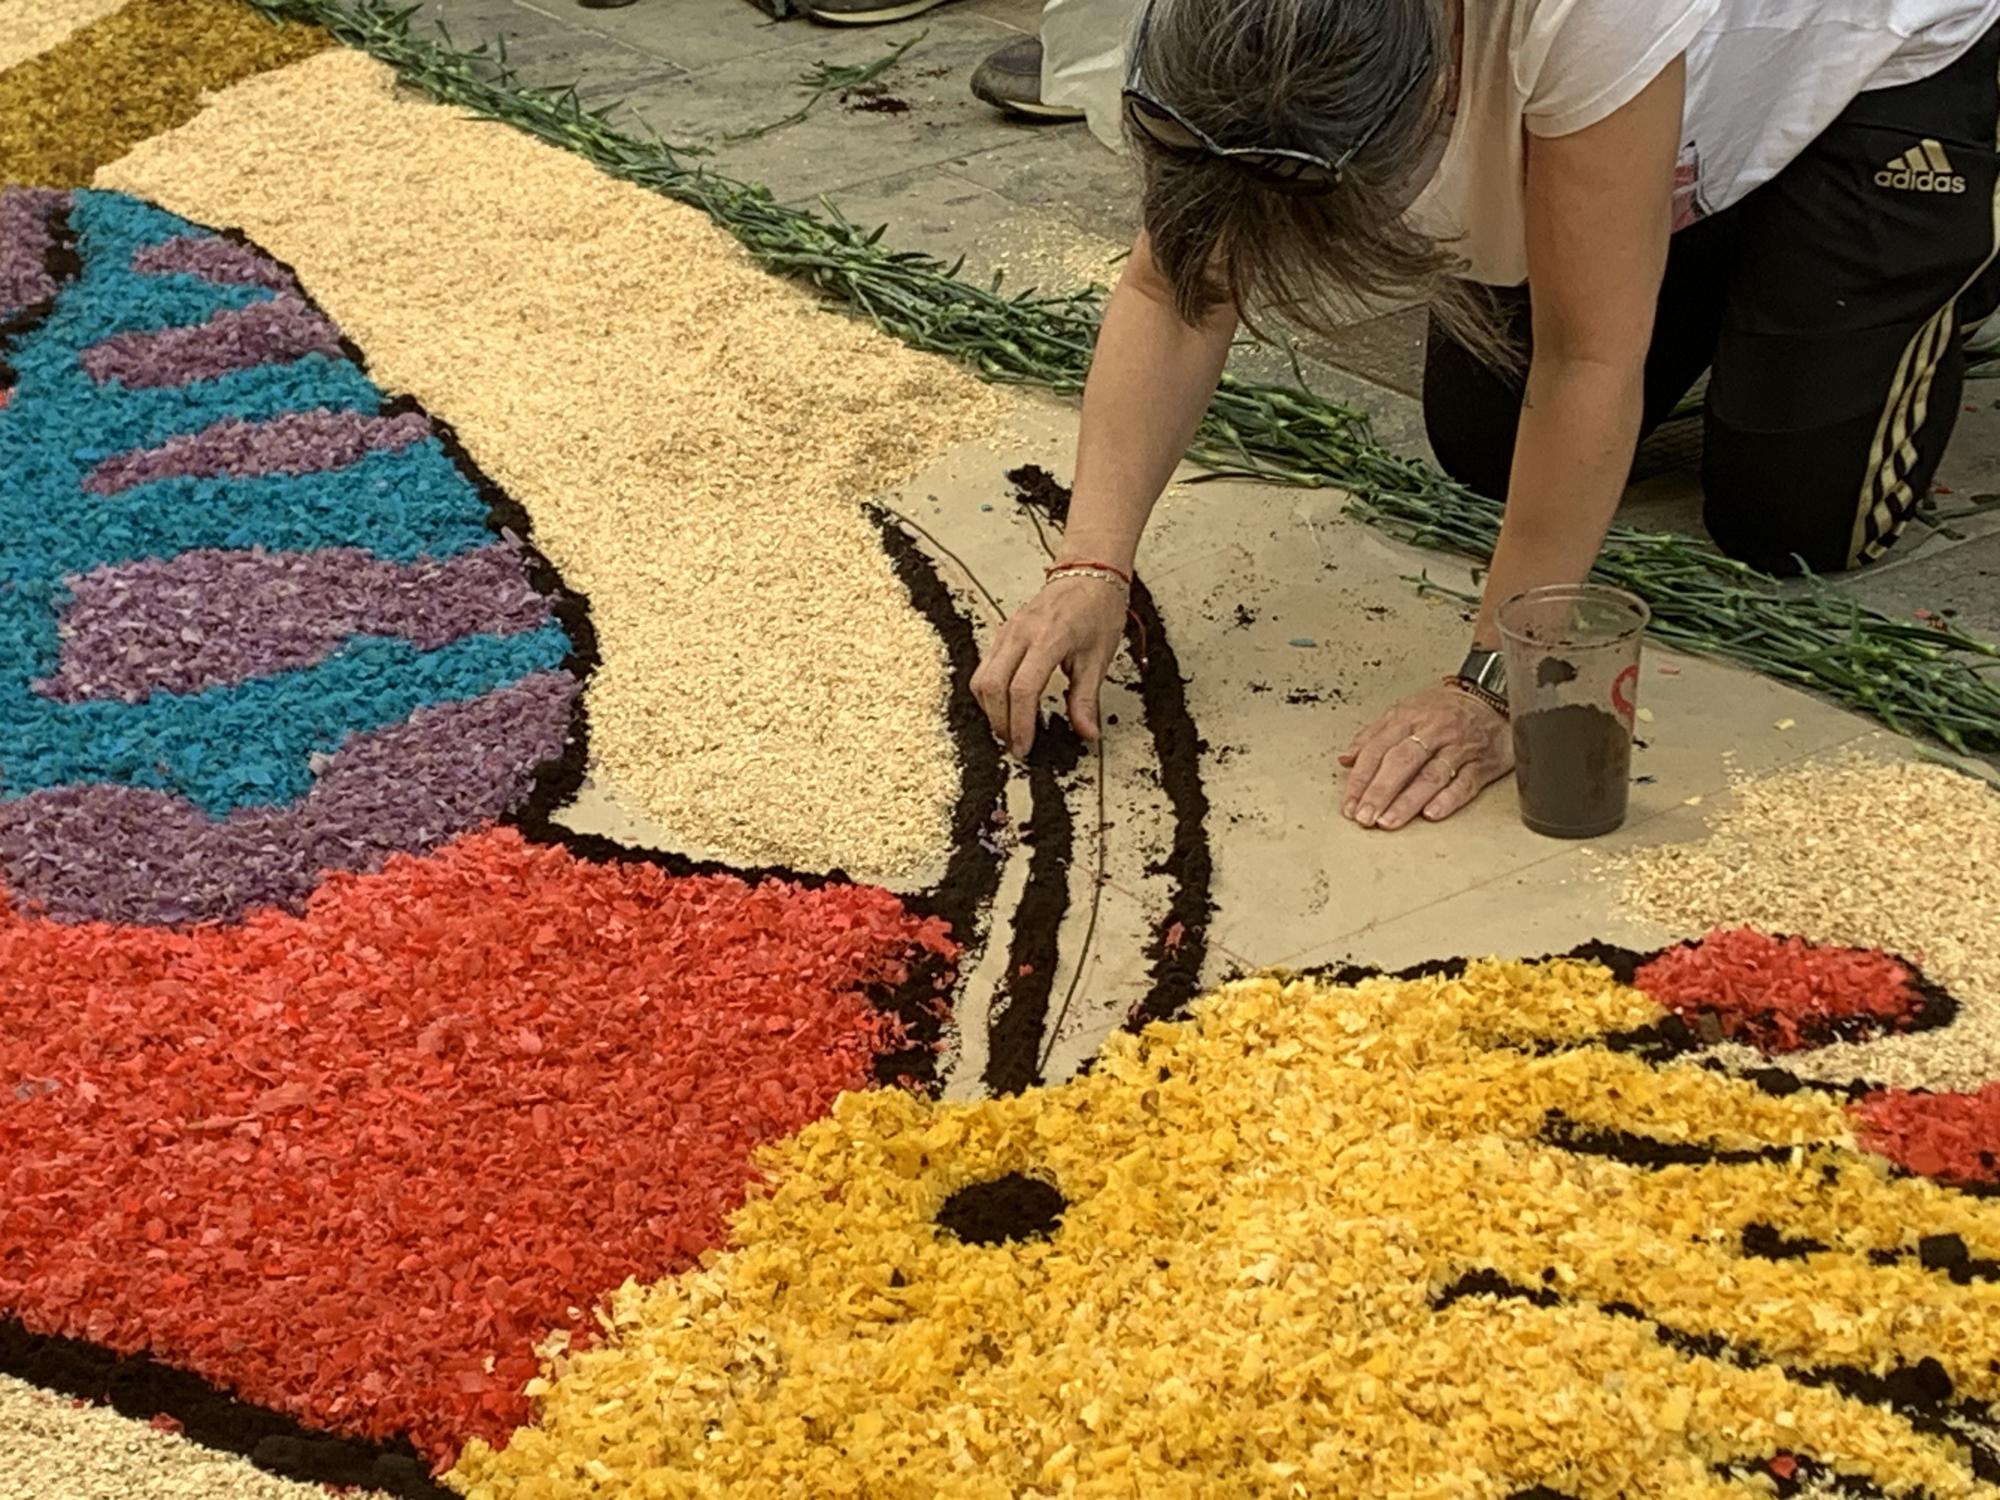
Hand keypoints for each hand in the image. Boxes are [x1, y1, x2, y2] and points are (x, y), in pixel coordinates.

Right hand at [971, 577, 1127, 757]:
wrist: (1088, 575)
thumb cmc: (1097, 610)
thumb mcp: (1099, 658)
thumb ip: (1087, 699)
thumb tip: (1087, 734)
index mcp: (1049, 637)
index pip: (1023, 689)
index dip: (1021, 724)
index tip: (1025, 747)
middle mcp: (1021, 633)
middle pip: (993, 686)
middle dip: (1000, 723)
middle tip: (1016, 746)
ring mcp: (1007, 631)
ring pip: (981, 679)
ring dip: (991, 710)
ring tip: (1010, 730)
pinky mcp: (1002, 634)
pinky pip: (984, 669)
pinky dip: (989, 694)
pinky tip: (1005, 708)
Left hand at [1338, 683, 1512, 829]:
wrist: (1493, 696)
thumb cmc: (1446, 708)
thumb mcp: (1405, 711)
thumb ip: (1373, 735)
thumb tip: (1345, 759)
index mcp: (1409, 718)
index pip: (1378, 749)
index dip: (1361, 778)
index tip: (1348, 804)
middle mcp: (1433, 732)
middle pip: (1401, 763)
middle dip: (1380, 792)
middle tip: (1364, 816)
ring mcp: (1459, 748)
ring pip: (1431, 775)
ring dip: (1407, 801)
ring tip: (1389, 820)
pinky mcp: (1483, 764)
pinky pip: (1465, 783)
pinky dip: (1448, 799)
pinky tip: (1431, 813)